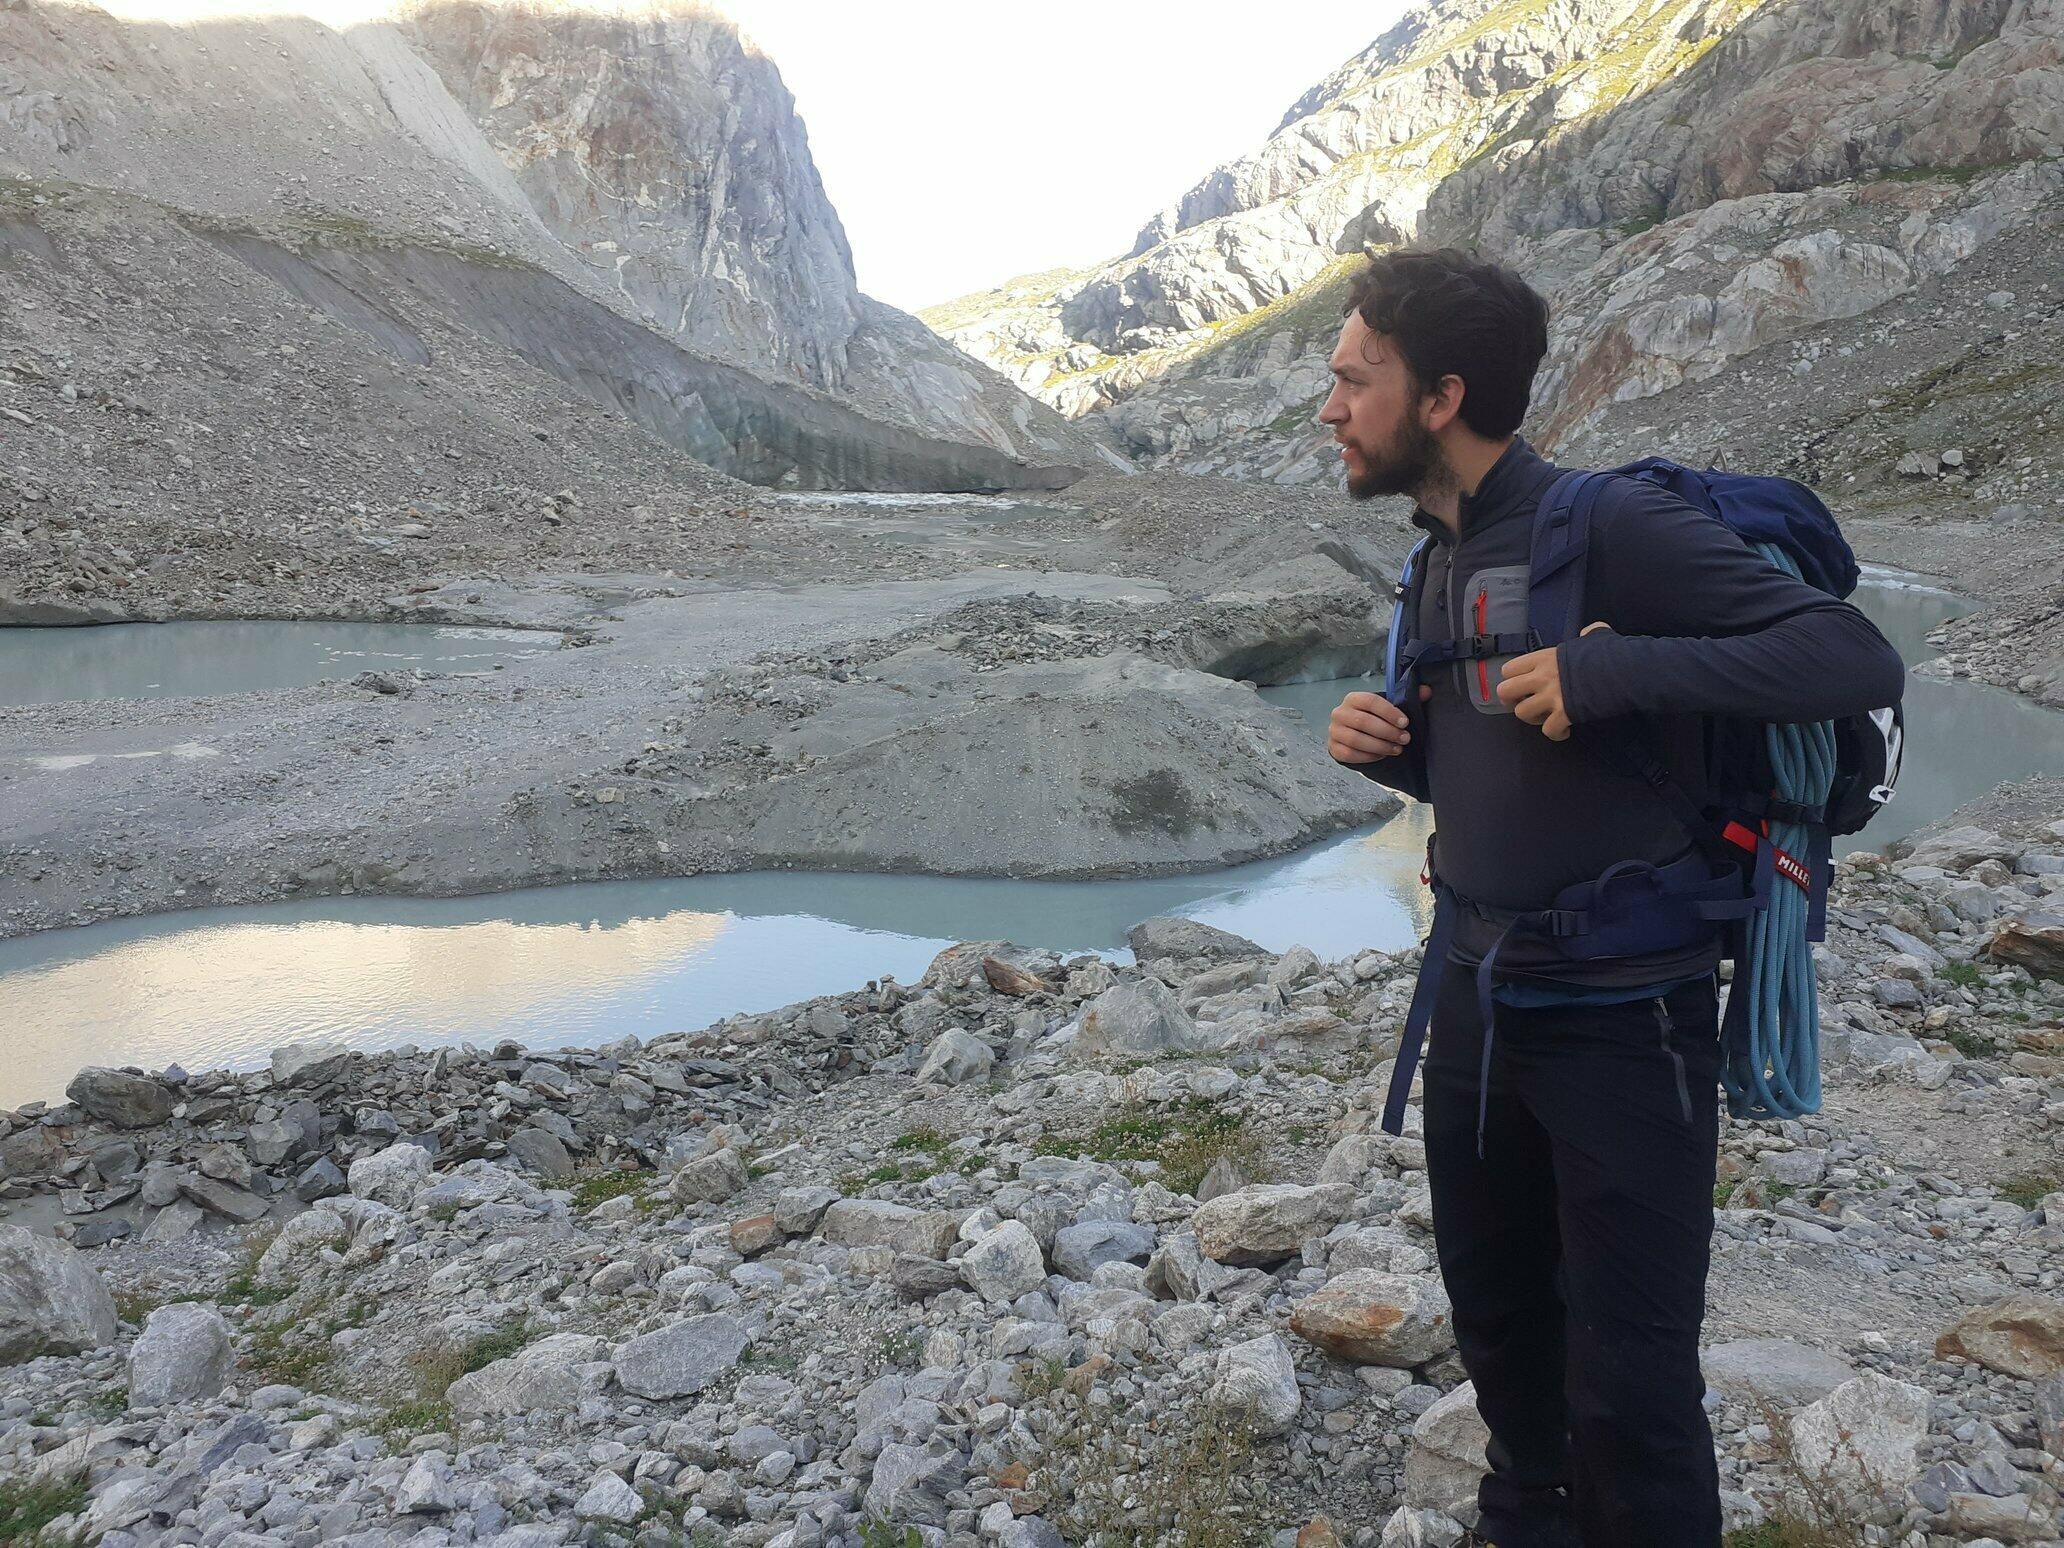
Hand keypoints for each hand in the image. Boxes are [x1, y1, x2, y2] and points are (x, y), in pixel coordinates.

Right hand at [1330, 685, 1429, 763]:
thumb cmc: (1374, 719)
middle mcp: (1340, 713)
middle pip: (1363, 722)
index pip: (1370, 701)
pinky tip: (1382, 755)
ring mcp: (1334, 731)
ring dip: (1380, 746)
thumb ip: (1408, 698)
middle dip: (1388, 732)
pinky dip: (1368, 756)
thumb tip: (1427, 691)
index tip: (1405, 722)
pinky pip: (1350, 754)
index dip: (1389, 712)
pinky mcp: (1333, 748)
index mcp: (1354, 698)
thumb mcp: (1389, 707)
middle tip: (1405, 739)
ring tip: (1396, 749)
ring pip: (1356, 740)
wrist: (1355, 734)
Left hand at [1497, 622, 1608, 739]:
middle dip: (1513, 701)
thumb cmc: (1610, 653)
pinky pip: (1548, 731)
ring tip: (1548, 716)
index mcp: (1544, 658)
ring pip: (1523, 714)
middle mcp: (1542, 677)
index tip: (1523, 686)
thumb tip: (1589, 633)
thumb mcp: (1596, 637)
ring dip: (1535, 718)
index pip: (1508, 669)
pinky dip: (1556, 733)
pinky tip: (1565, 730)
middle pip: (1506, 692)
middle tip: (1527, 703)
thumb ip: (1587, 634)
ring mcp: (1552, 696)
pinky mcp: (1565, 714)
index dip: (1512, 680)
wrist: (1626, 671)